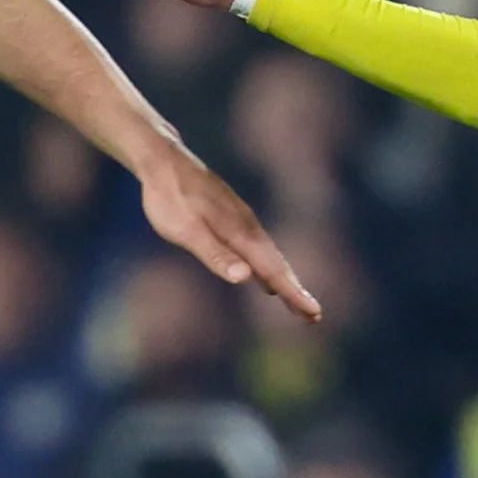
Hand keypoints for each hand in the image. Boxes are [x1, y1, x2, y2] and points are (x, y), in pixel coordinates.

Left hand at [135, 148, 320, 320]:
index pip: (273, 271)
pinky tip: (263, 275)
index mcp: (239, 234)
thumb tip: (245, 279)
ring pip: (269, 256)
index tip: (314, 313)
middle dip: (295, 292)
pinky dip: (268, 266)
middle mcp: (247, 227)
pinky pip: (258, 248)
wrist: (163, 160)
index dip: (293, 294)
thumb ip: (216, 254)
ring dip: (284, 280)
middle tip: (314, 317)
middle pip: (277, 265)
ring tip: (296, 301)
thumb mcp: (186, 231)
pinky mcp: (233, 217)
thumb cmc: (169, 198)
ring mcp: (241, 221)